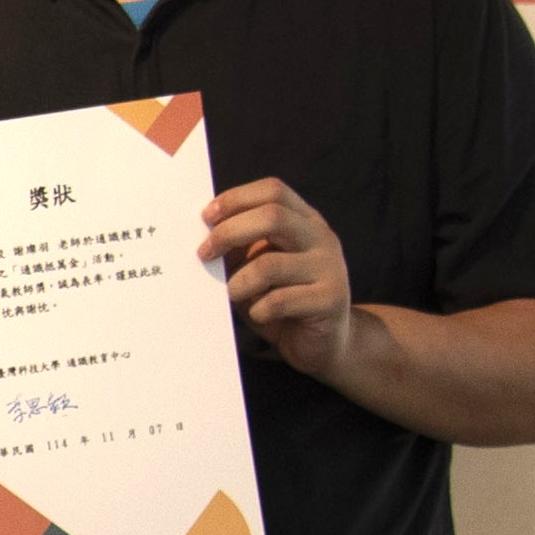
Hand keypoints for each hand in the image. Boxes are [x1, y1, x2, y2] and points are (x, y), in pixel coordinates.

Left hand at [202, 178, 360, 382]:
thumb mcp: (257, 268)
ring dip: (239, 282)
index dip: (237, 199)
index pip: (273, 191)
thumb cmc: (281, 301)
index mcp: (304, 221)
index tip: (206, 217)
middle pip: (273, 216)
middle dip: (229, 232)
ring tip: (232, 294)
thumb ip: (240, 248)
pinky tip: (259, 315)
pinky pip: (279, 301)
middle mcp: (321, 238)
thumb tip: (204, 234)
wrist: (324, 343)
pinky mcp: (331, 299)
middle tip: (204, 253)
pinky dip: (258, 309)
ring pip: (270, 264)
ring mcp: (330, 267)